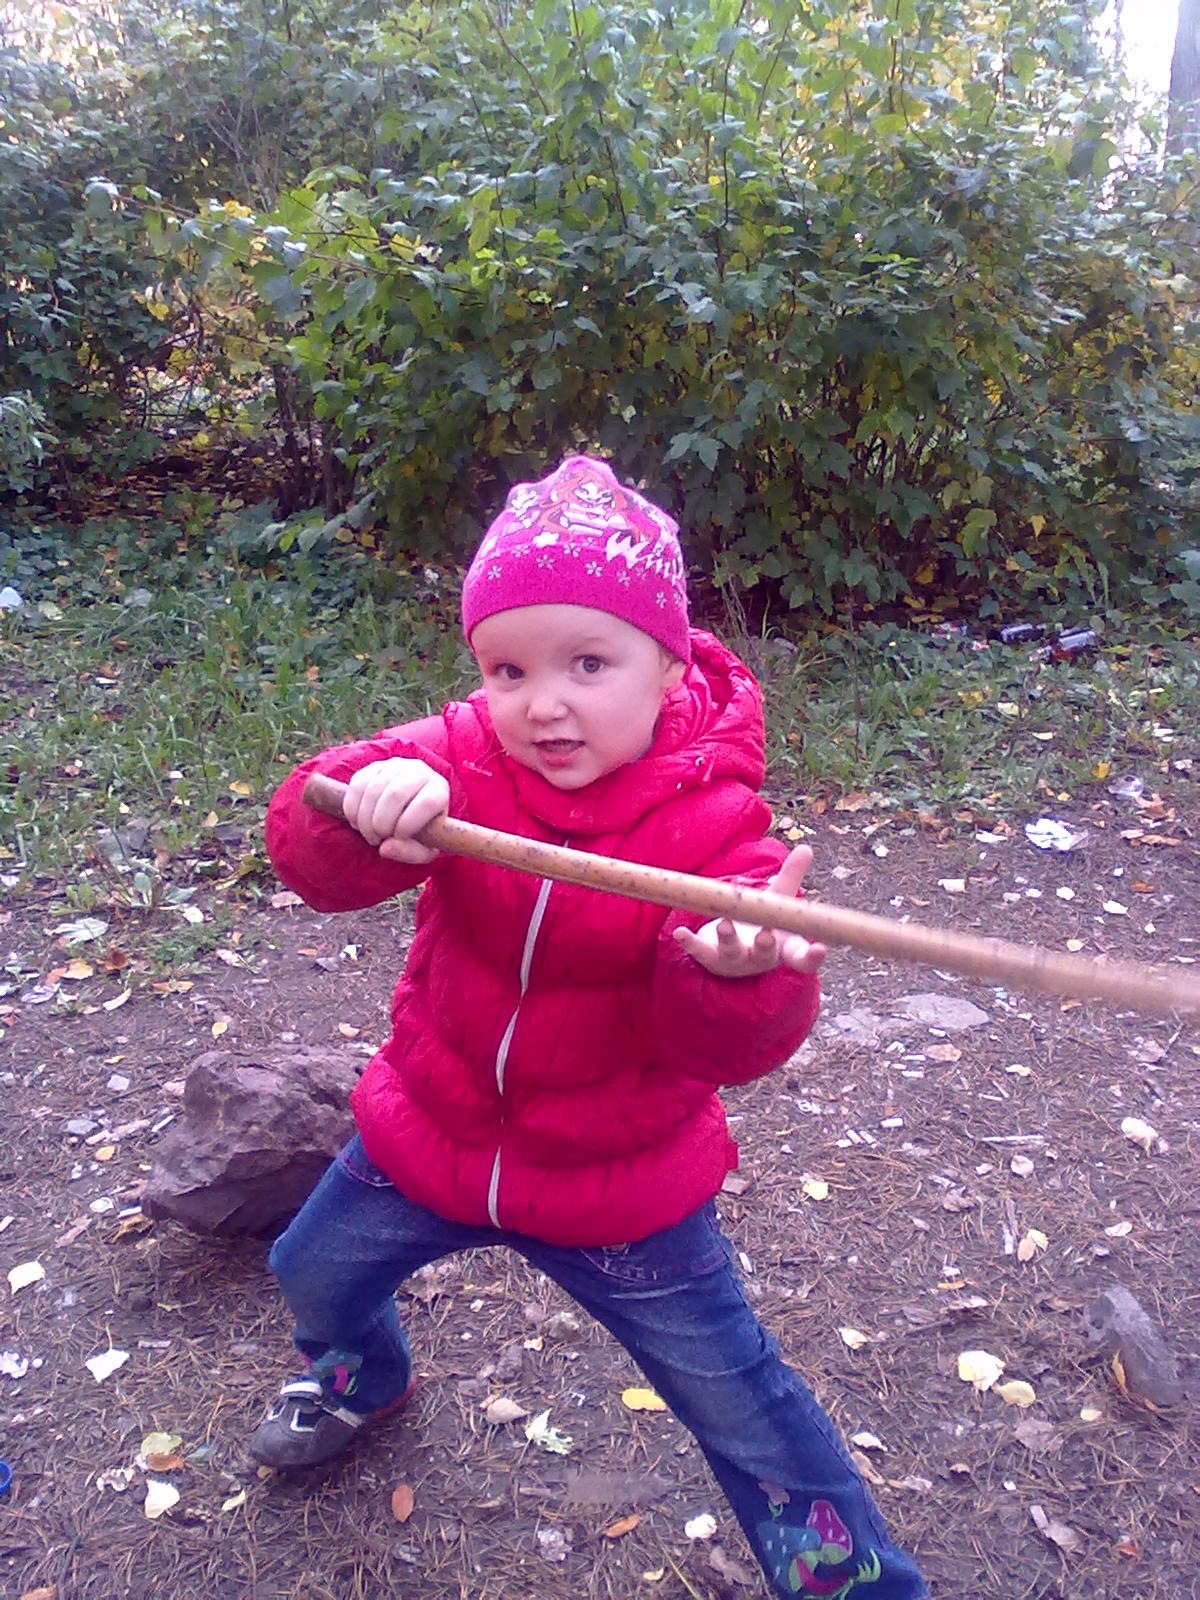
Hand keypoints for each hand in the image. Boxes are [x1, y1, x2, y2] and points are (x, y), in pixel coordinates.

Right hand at [341, 758, 449, 864]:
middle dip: (381, 823)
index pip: (427, 802)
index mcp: (439, 790)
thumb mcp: (422, 849)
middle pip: (396, 793)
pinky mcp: (373, 767)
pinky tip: (358, 823)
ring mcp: (394, 766)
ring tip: (370, 835)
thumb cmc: (419, 832)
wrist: (407, 811)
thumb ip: (408, 852)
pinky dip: (352, 809)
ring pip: (373, 789)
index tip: (398, 836)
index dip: (409, 823)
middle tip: (378, 839)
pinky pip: (357, 785)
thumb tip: (385, 847)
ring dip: (365, 819)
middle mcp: (419, 771)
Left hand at [673, 845, 826, 977]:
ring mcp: (735, 960)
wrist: (732, 955)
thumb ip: (791, 878)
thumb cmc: (762, 924)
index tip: (820, 948)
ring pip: (732, 951)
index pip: (802, 959)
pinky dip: (690, 943)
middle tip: (764, 934)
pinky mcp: (710, 957)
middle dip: (764, 944)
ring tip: (724, 924)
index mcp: (784, 948)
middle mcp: (760, 957)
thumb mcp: (777, 902)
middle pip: (765, 952)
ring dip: (728, 938)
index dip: (812, 956)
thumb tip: (806, 848)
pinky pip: (699, 951)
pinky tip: (679, 933)